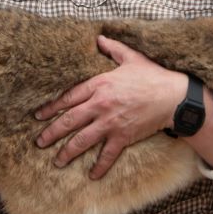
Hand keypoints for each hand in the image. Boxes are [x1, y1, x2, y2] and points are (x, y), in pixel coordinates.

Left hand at [34, 35, 186, 178]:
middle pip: (69, 121)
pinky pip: (107, 155)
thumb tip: (99, 38)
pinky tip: (92, 175)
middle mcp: (100, 105)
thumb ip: (113, 49)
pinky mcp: (122, 137)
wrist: (173, 97)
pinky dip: (99, 166)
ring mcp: (110, 123)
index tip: (39, 115)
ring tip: (57, 161)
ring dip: (67, 152)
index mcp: (99, 85)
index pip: (68, 98)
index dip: (51, 108)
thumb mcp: (131, 57)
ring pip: (82, 140)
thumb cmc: (152, 75)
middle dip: (51, 133)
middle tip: (39, 142)